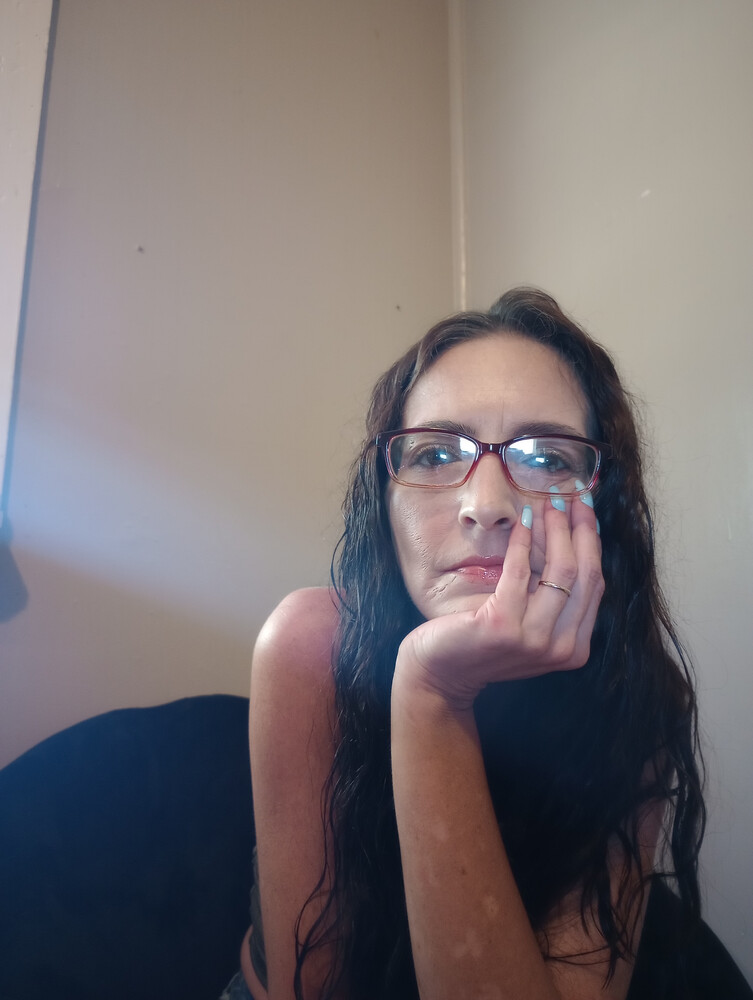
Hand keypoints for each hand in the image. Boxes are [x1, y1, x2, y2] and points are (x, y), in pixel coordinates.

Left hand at [393, 493, 603, 709]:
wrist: (441, 673)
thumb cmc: (483, 644)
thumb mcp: (531, 627)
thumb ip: (555, 601)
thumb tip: (573, 541)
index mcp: (574, 649)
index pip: (594, 584)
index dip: (592, 542)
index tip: (586, 511)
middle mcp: (561, 648)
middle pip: (584, 573)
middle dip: (580, 528)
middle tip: (572, 496)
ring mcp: (533, 639)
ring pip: (560, 569)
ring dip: (555, 529)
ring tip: (548, 503)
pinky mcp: (502, 625)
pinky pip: (520, 570)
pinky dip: (523, 541)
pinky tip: (522, 520)